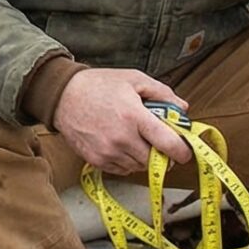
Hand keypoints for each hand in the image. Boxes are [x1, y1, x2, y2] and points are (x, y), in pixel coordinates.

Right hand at [48, 68, 192, 175]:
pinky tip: (122, 145)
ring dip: (144, 157)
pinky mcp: (97, 160)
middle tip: (158, 141)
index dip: (182, 151)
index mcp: (134, 117)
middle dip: (162, 153)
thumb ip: (162, 93)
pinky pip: (123, 170)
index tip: (185, 151)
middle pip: (155, 160)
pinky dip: (128, 161)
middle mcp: (122, 138)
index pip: (168, 143)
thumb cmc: (98, 85)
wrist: (62, 96)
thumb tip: (182, 109)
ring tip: (136, 139)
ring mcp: (108, 152)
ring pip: (139, 166)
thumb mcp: (134, 79)